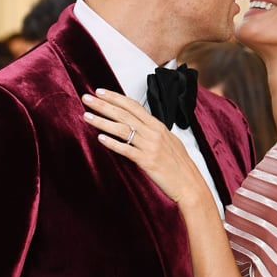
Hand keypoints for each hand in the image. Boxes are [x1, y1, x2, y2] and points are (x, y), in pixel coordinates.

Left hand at [82, 89, 204, 206]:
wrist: (190, 184)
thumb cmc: (179, 165)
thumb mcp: (169, 142)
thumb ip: (153, 132)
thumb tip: (139, 126)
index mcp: (158, 126)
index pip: (133, 106)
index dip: (115, 97)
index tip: (99, 91)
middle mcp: (153, 133)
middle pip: (124, 114)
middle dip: (103, 105)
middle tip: (86, 98)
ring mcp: (150, 146)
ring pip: (122, 129)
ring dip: (102, 121)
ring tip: (86, 116)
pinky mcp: (147, 161)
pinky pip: (127, 150)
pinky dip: (112, 143)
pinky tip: (100, 138)